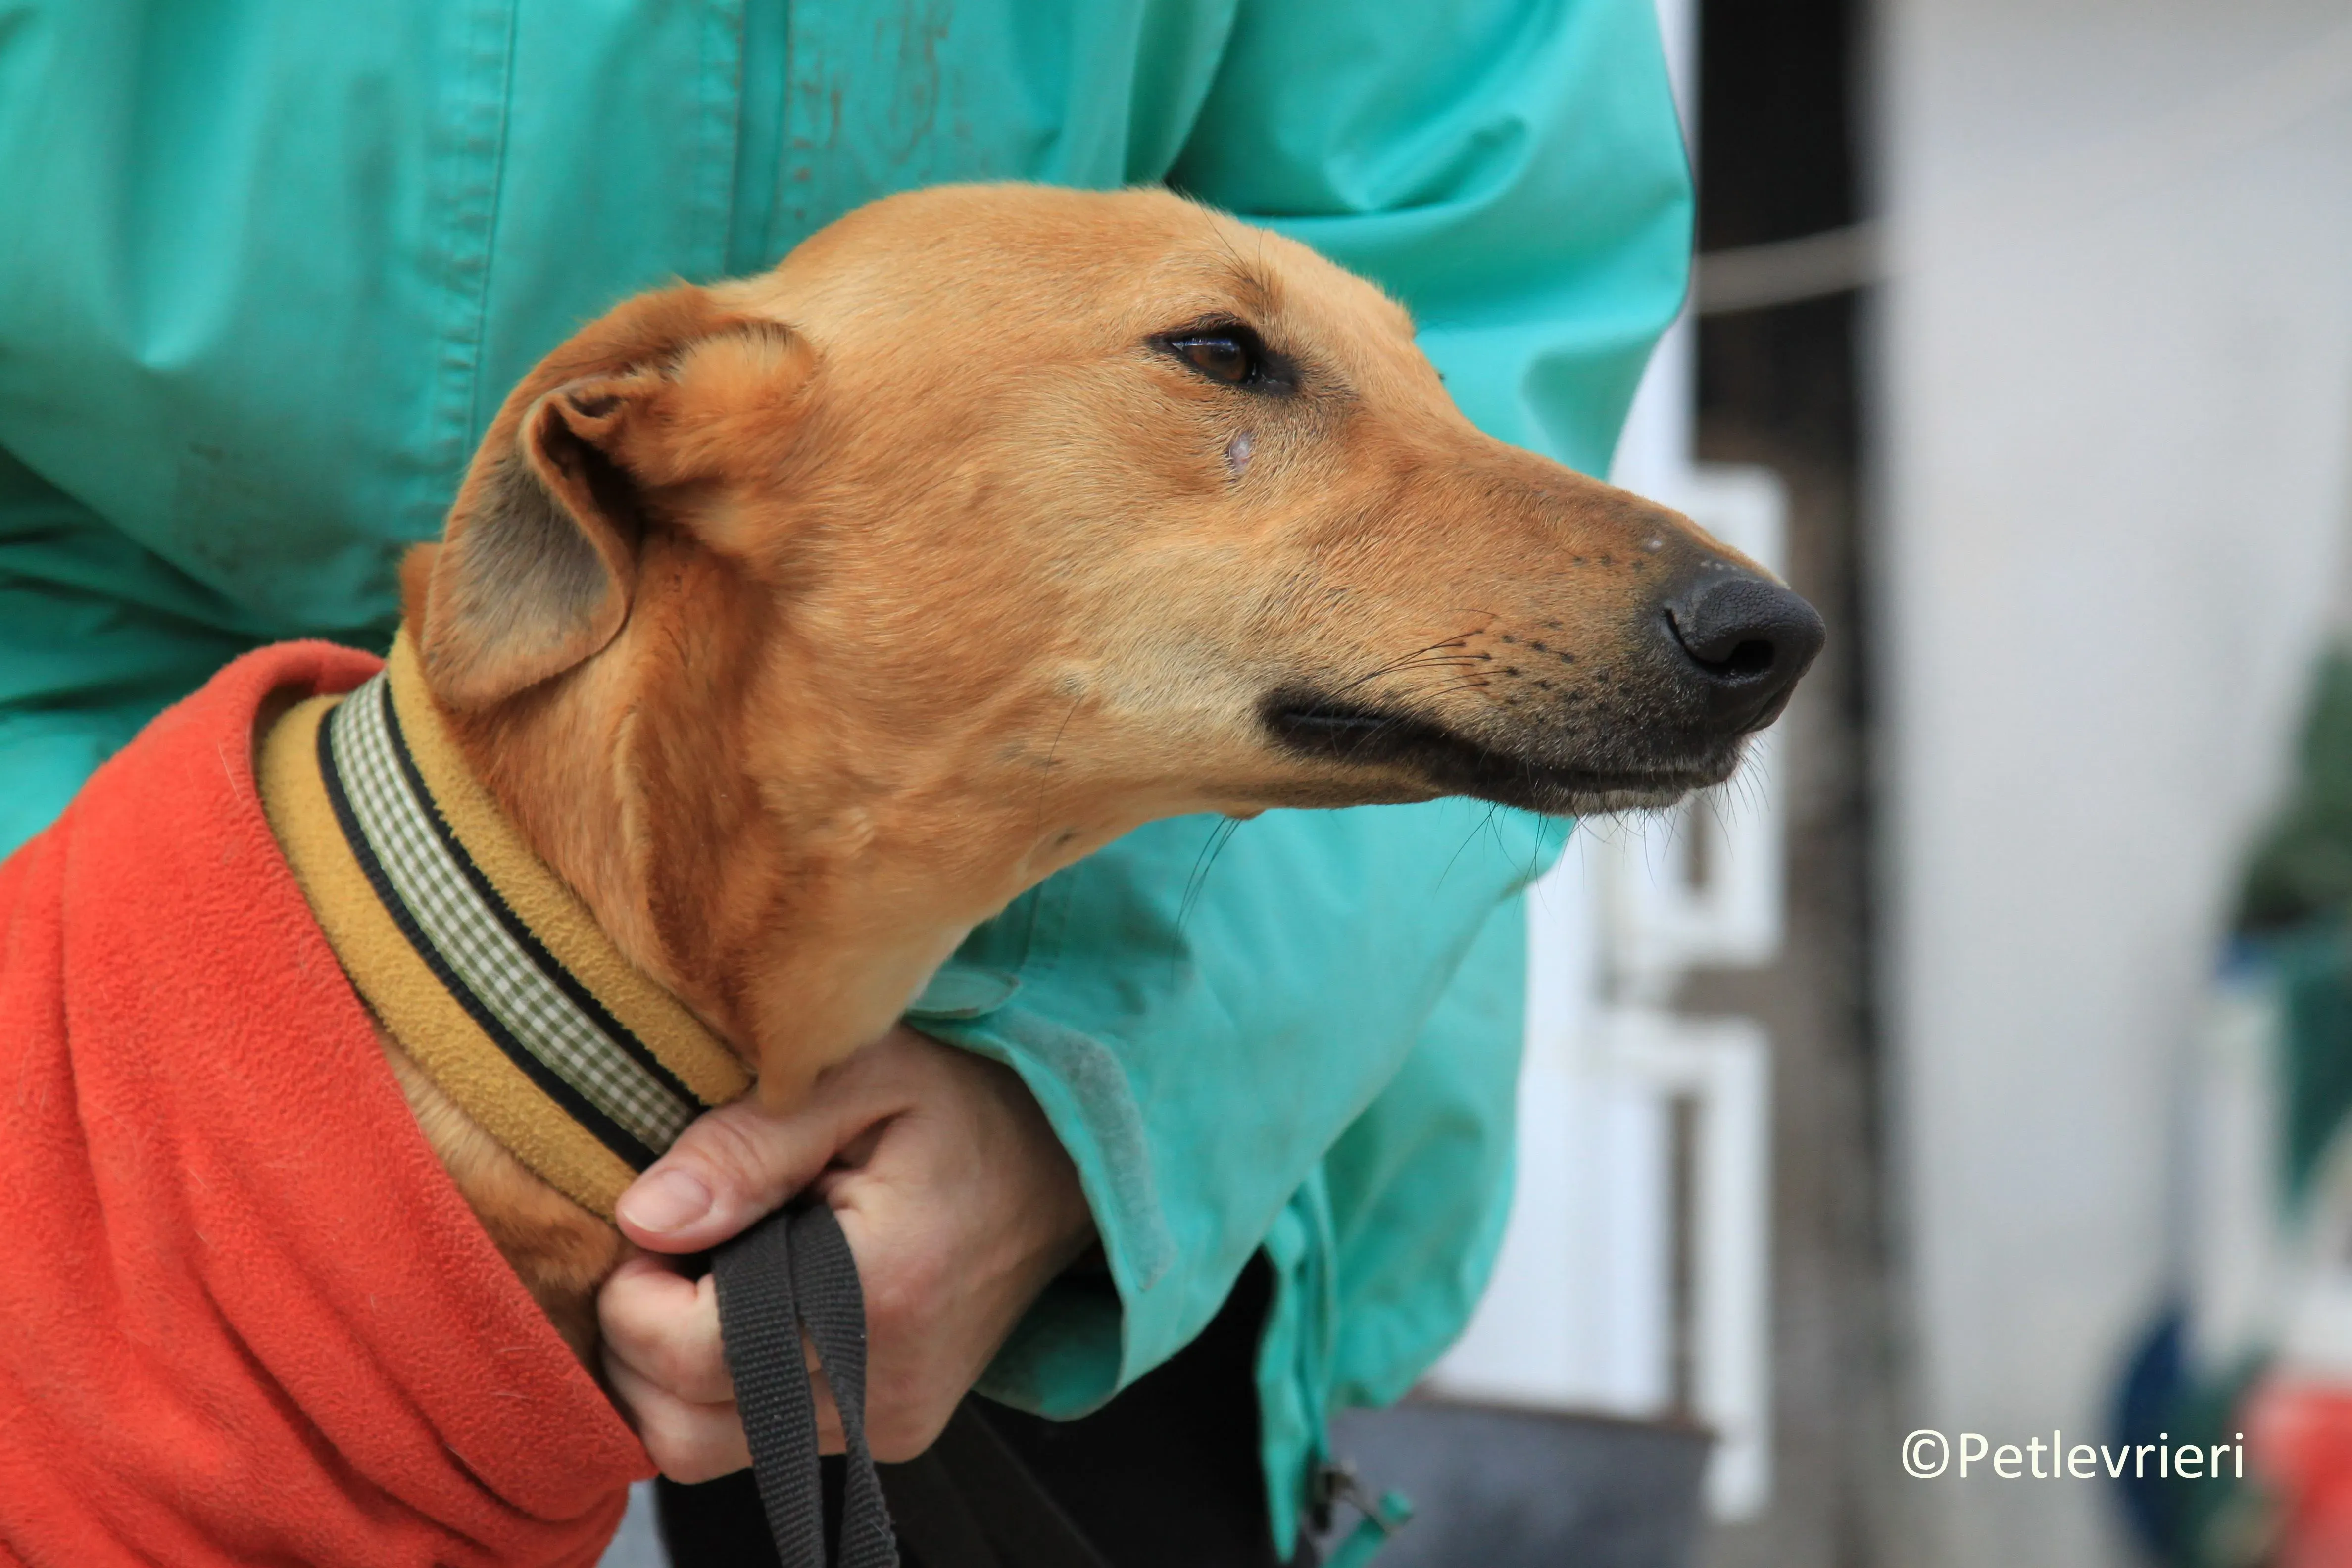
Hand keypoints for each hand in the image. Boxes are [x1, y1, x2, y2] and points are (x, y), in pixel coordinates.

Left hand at [597, 1025, 1095, 1476]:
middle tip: (672, 1248)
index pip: (689, 1357)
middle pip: (682, 1429)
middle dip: (640, 1342)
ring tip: (710, 1275)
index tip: (655, 1219)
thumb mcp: (860, 1075)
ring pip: (708, 1449)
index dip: (634, 1291)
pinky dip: (725, 1386)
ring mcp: (893, 1423)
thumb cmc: (962, 1100)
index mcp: (880, 1294)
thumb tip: (642, 1216)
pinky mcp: (892, 1434)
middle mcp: (887, 1387)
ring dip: (675, 1372)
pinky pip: (759, 1441)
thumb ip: (747, 1143)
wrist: (1069, 1162)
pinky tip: (754, 1302)